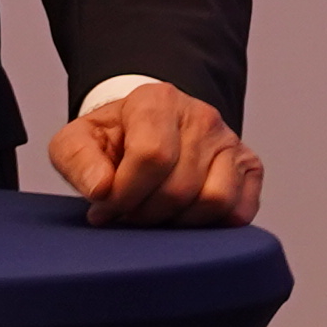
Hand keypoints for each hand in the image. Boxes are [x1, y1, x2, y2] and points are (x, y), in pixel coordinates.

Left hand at [49, 82, 261, 227]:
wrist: (149, 131)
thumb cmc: (114, 141)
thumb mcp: (77, 142)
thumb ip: (77, 160)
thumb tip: (101, 189)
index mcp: (157, 100)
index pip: (152, 156)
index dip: (125, 194)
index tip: (106, 206)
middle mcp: (201, 116)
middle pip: (179, 186)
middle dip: (146, 213)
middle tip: (128, 214)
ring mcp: (230, 140)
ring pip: (214, 200)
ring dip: (178, 222)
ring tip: (156, 215)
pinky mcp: (249, 166)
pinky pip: (239, 211)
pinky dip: (211, 225)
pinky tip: (184, 217)